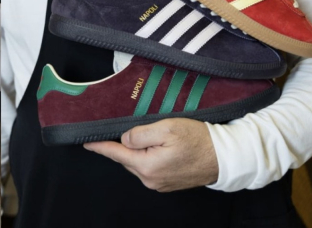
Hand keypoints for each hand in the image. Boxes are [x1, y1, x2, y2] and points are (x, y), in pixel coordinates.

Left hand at [84, 118, 218, 191]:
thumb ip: (140, 134)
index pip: (116, 153)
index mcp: (146, 166)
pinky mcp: (168, 183)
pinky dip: (152, 157)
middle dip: (129, 144)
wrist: (225, 157)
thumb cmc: (200, 141)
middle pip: (128, 158)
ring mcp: (159, 183)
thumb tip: (125, 139)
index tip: (86, 142)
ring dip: (143, 150)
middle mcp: (150, 179)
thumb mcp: (168, 128)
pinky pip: (152, 167)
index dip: (100, 146)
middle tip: (143, 128)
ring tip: (160, 137)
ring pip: (140, 162)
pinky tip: (166, 147)